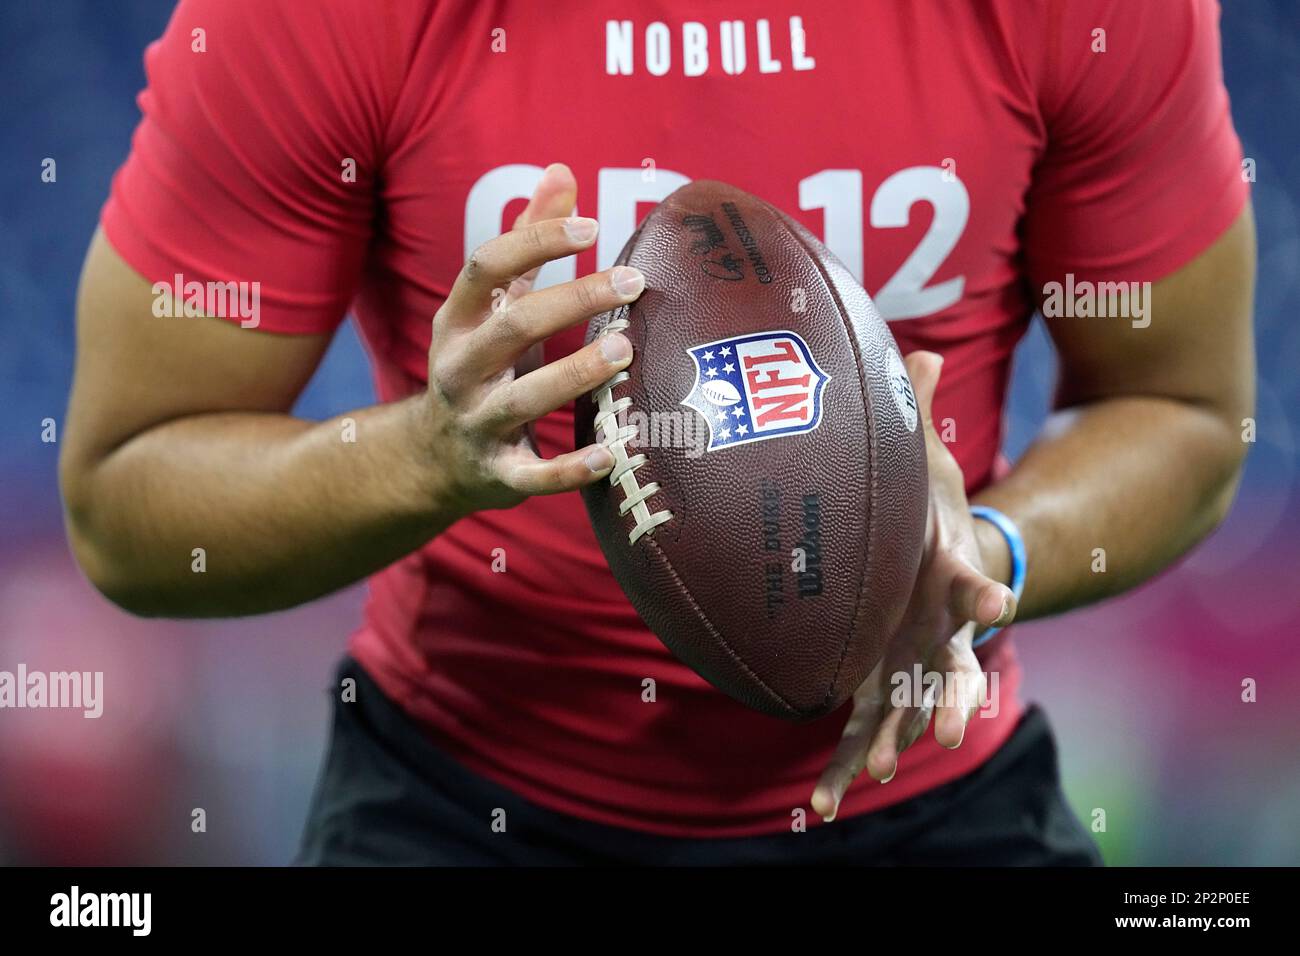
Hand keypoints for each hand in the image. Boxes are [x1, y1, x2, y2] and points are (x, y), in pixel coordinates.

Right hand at [416, 163, 644, 514]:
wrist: (433, 458)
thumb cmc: (484, 364)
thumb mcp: (494, 306)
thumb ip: (527, 243)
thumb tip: (561, 171)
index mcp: (459, 320)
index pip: (486, 267)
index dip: (536, 241)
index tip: (592, 227)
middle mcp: (461, 368)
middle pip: (513, 325)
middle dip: (572, 300)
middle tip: (633, 281)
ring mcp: (476, 422)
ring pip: (523, 398)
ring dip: (574, 373)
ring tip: (625, 349)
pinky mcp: (497, 473)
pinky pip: (532, 475)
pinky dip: (570, 469)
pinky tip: (614, 453)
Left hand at [810, 351, 1016, 820]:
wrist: (933, 559)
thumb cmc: (924, 509)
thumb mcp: (921, 463)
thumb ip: (918, 415)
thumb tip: (919, 351)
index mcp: (946, 574)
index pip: (973, 584)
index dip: (982, 594)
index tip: (995, 608)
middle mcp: (937, 627)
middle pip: (952, 666)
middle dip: (948, 696)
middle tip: (941, 727)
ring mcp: (911, 662)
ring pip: (905, 713)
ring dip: (890, 742)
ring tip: (868, 777)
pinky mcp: (881, 682)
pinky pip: (862, 728)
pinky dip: (844, 764)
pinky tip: (818, 806)